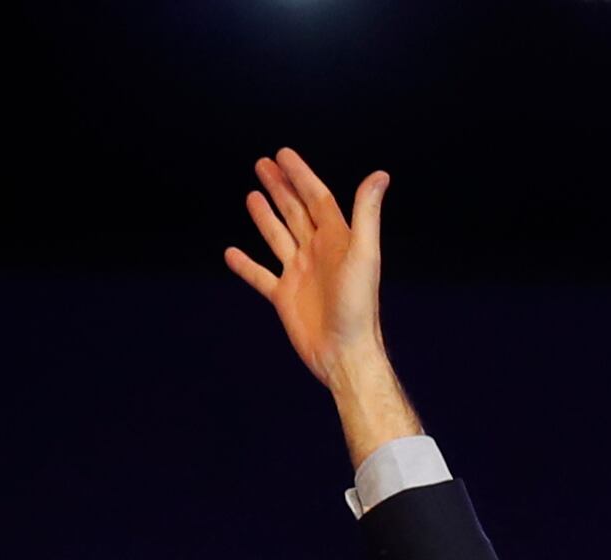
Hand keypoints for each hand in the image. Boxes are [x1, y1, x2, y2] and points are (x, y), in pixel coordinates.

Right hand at [223, 150, 420, 463]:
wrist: (344, 353)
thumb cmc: (358, 307)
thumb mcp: (364, 254)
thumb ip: (367, 214)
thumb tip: (380, 175)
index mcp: (337, 240)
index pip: (316, 198)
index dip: (301, 175)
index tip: (283, 154)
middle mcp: (317, 253)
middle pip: (295, 211)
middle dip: (280, 187)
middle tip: (263, 163)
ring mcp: (299, 274)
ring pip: (278, 237)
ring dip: (265, 216)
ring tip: (252, 194)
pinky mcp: (285, 297)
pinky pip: (260, 276)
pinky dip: (245, 265)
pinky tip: (231, 253)